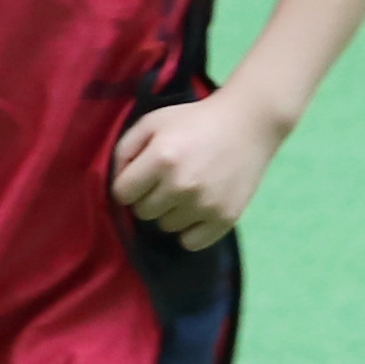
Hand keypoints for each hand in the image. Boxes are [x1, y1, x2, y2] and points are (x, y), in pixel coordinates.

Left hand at [110, 92, 284, 248]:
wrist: (248, 123)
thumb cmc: (194, 121)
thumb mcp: (152, 123)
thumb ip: (124, 151)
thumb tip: (116, 184)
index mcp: (161, 159)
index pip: (122, 194)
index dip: (128, 185)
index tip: (142, 176)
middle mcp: (182, 185)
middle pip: (143, 213)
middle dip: (149, 198)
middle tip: (167, 180)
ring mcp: (206, 204)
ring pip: (166, 226)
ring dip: (170, 212)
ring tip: (186, 190)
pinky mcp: (226, 217)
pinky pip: (191, 242)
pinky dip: (190, 231)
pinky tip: (196, 210)